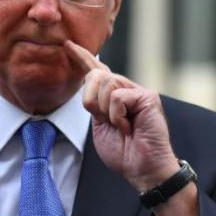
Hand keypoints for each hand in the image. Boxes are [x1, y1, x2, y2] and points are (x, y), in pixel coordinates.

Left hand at [64, 40, 197, 215]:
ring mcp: (138, 91)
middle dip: (91, 100)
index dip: (82, 58)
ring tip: (121, 126)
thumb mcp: (100, 125)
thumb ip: (94, 104)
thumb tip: (89, 81)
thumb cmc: (124, 152)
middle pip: (95, 76)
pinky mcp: (147, 96)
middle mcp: (126, 89)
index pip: (96, 71)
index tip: (69, 45)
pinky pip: (117, 96)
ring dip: (105, 110)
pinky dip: (117, 115)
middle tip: (104, 121)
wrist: (143, 169)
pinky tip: (129, 127)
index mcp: (114, 96)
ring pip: (105, 83)